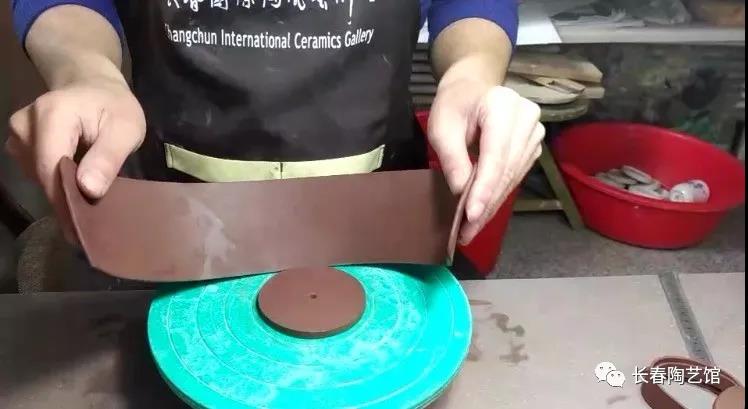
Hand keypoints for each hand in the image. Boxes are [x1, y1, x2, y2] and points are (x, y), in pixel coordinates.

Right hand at [7, 77, 145, 241]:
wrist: (92, 85)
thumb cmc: (114, 106)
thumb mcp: (126, 128)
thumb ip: (108, 157)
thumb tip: (88, 190)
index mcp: (52, 114)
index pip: (50, 167)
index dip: (64, 201)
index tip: (80, 231)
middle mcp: (25, 123)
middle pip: (41, 174)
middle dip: (65, 202)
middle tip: (88, 229)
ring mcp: (18, 133)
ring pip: (38, 176)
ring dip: (61, 192)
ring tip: (88, 202)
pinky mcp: (18, 143)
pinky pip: (36, 172)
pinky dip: (56, 182)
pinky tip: (75, 184)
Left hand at [429, 77, 544, 244]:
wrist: (473, 88)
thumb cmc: (455, 104)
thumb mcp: (442, 126)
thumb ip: (452, 156)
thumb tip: (460, 191)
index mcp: (504, 105)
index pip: (496, 155)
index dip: (484, 187)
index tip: (471, 214)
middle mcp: (527, 118)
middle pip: (506, 170)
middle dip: (486, 203)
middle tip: (466, 232)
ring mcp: (534, 133)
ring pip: (512, 178)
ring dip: (491, 205)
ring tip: (470, 229)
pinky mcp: (533, 148)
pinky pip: (515, 177)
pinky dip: (497, 196)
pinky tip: (482, 214)